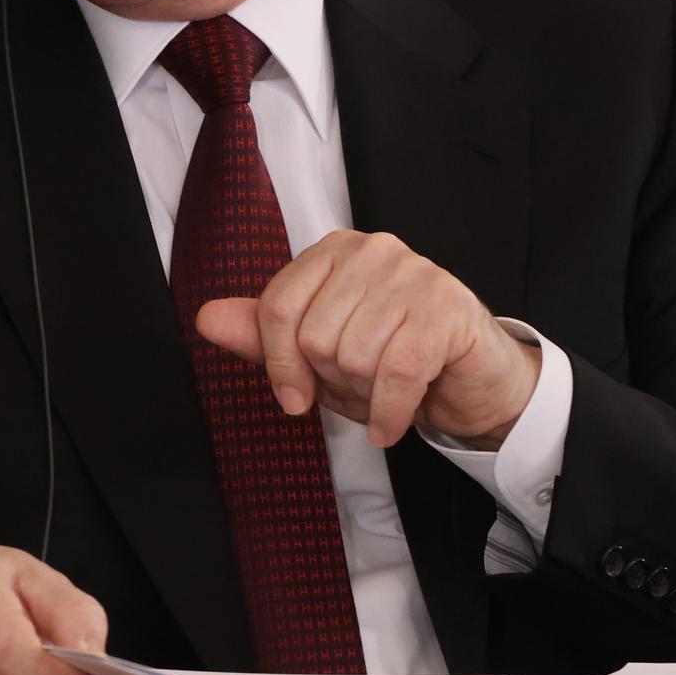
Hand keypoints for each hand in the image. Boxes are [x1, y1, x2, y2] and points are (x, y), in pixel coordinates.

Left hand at [194, 231, 540, 447]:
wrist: (469, 384)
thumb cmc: (389, 363)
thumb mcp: (317, 356)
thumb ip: (263, 336)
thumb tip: (206, 319)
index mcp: (333, 252)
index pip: (277, 307)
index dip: (280, 365)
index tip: (295, 397)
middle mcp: (373, 250)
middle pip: (315, 336)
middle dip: (335, 381)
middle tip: (365, 384)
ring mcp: (414, 272)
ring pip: (354, 355)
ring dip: (367, 395)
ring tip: (387, 392)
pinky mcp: (447, 306)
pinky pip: (396, 372)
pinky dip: (390, 412)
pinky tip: (393, 424)